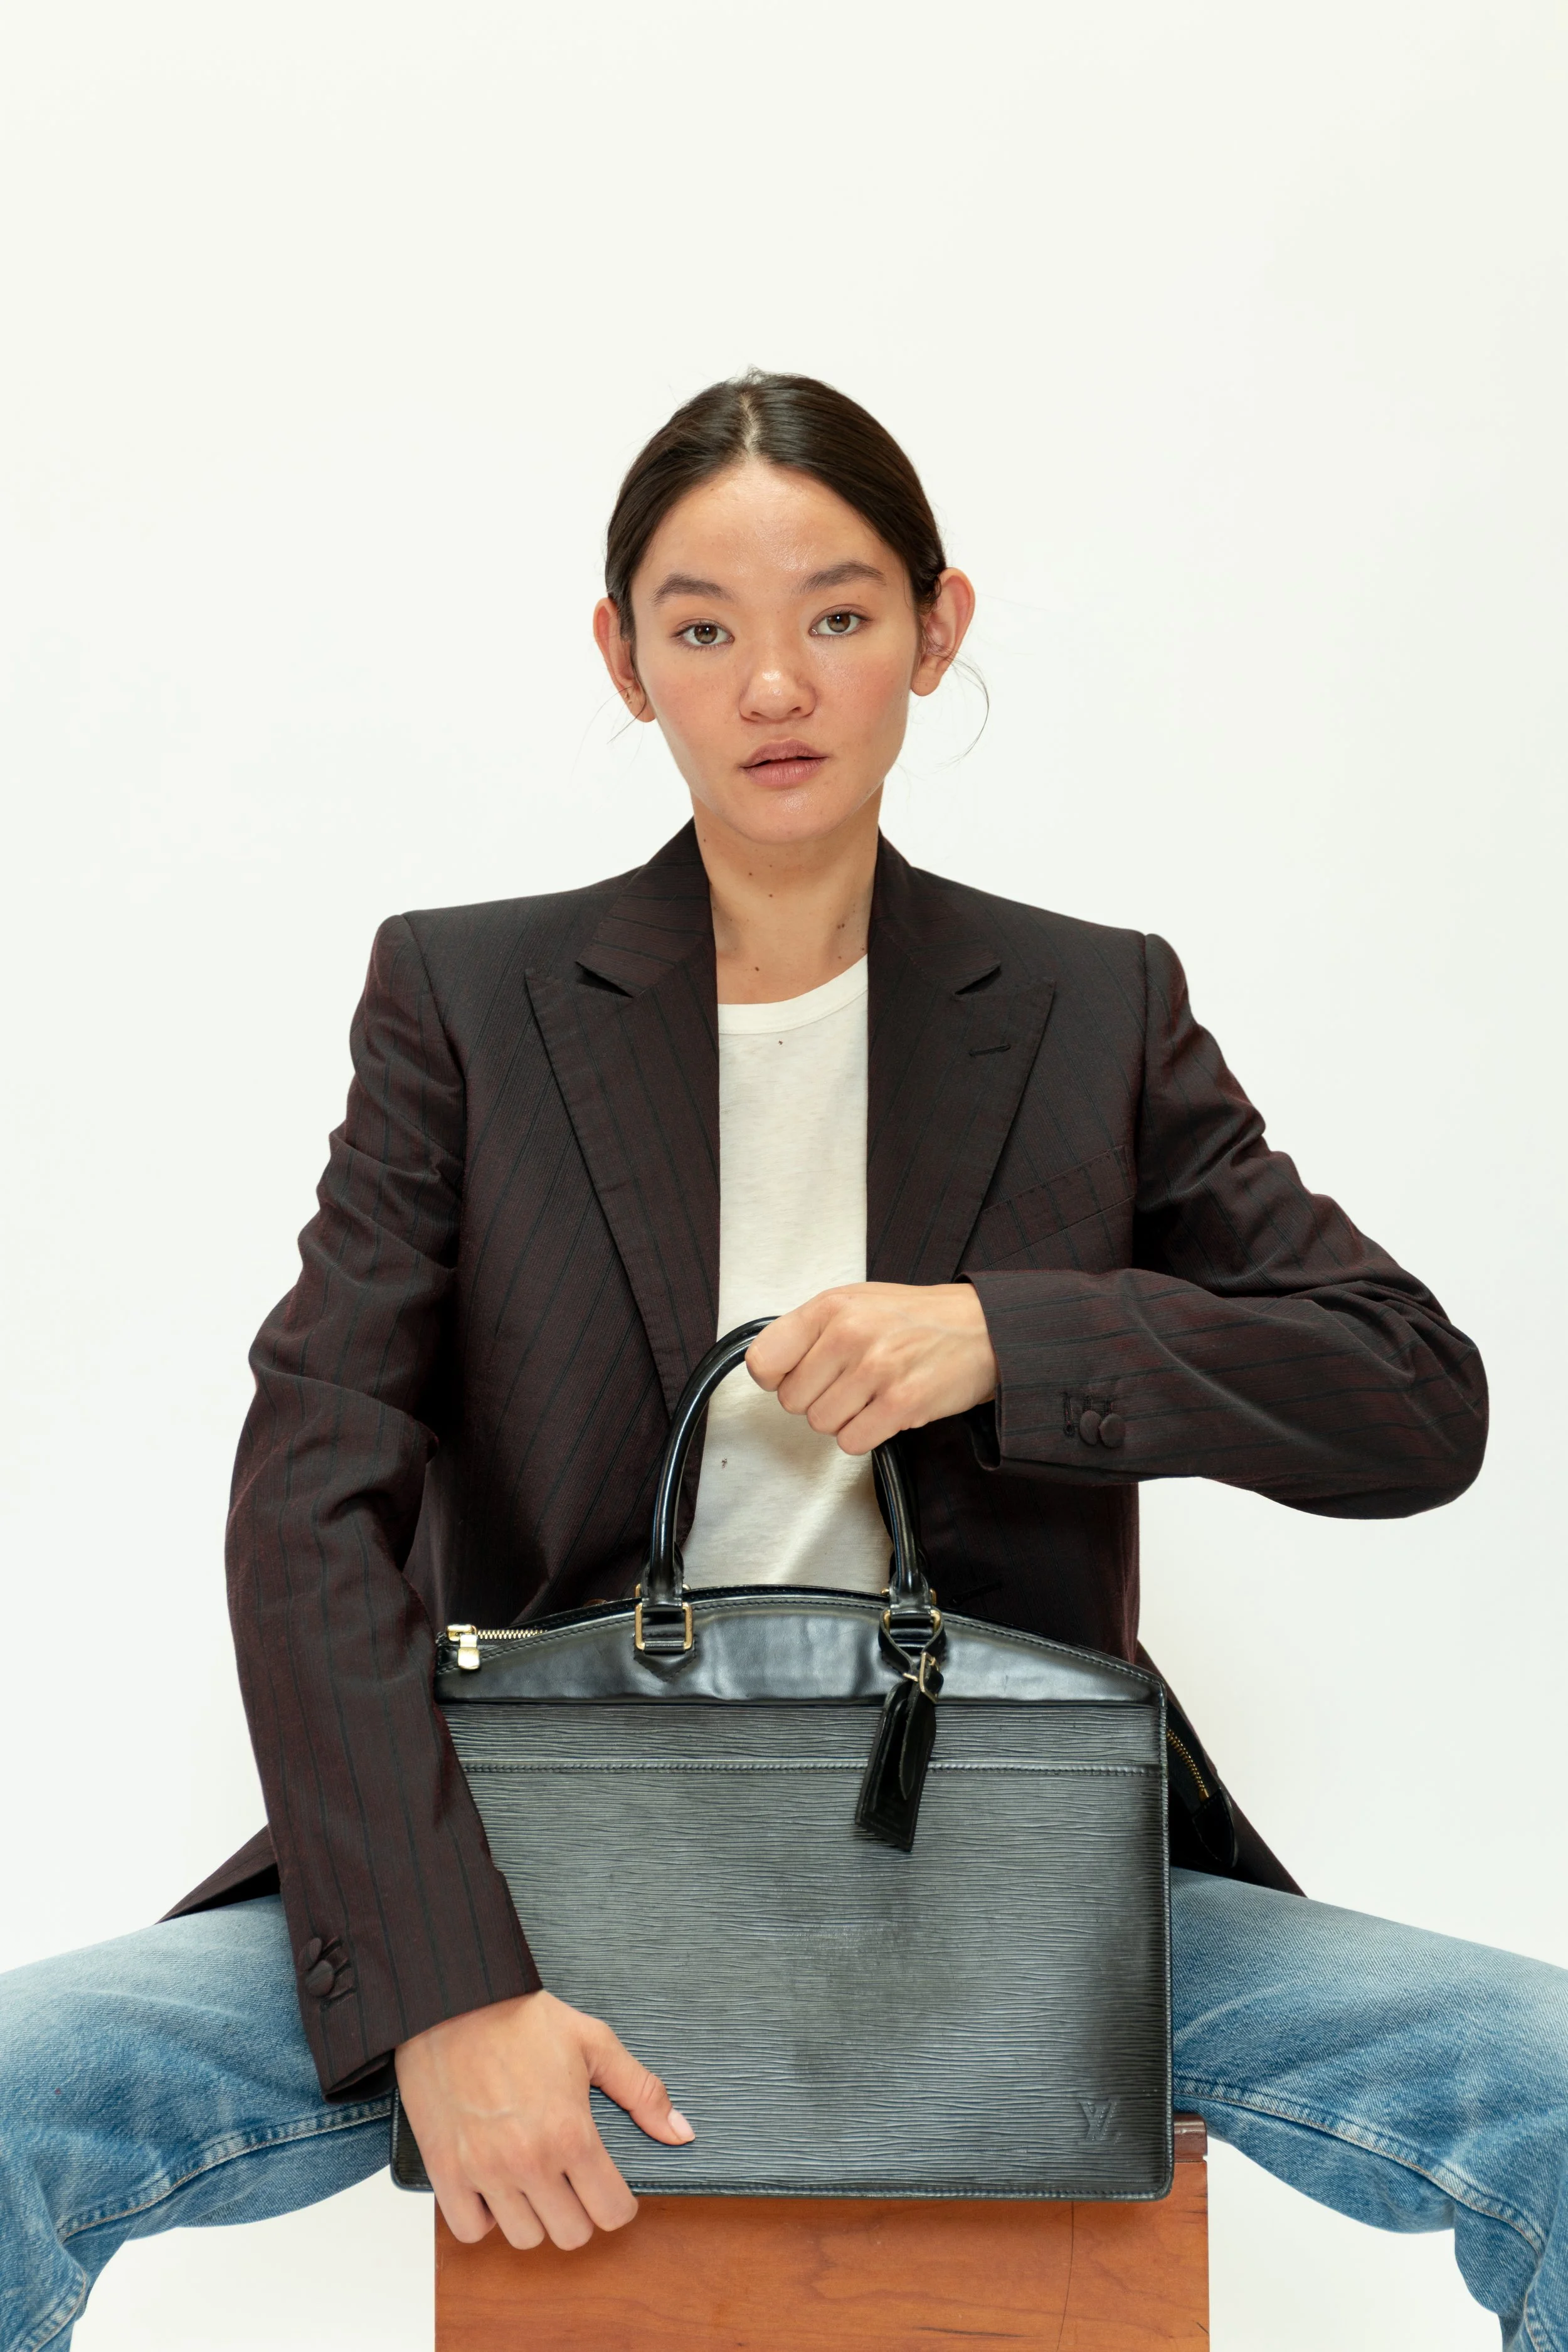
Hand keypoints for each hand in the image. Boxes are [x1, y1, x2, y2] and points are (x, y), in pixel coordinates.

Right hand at [394, 1989, 693, 2250]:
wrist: (454, 2000)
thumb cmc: (522, 2018)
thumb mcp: (594, 2042)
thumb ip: (641, 2092)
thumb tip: (680, 2132)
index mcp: (571, 2132)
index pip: (612, 2212)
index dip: (618, 2203)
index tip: (608, 2185)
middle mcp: (529, 2160)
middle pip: (571, 2234)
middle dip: (580, 2212)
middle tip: (572, 2181)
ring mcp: (484, 2170)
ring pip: (523, 2238)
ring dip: (534, 2216)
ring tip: (533, 2181)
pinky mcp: (445, 2169)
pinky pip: (469, 2231)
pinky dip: (484, 2218)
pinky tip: (494, 2187)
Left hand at [745, 1281, 997, 1454]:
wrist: (982, 1329)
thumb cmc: (914, 1318)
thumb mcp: (855, 1302)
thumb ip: (809, 1330)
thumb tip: (769, 1368)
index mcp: (831, 1306)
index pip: (763, 1361)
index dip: (776, 1377)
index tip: (795, 1375)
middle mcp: (850, 1334)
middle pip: (792, 1400)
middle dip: (817, 1398)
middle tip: (848, 1382)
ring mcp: (876, 1369)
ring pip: (821, 1423)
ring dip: (843, 1417)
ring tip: (871, 1393)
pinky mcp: (902, 1403)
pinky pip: (852, 1441)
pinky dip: (865, 1434)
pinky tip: (884, 1410)